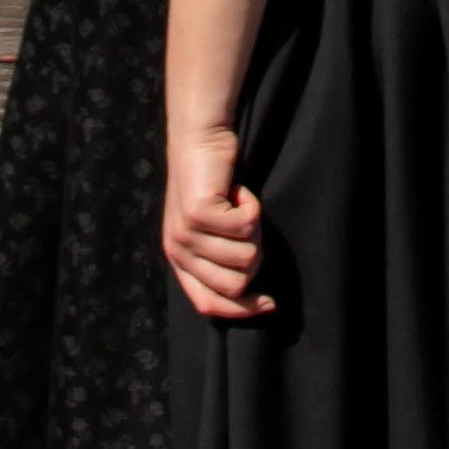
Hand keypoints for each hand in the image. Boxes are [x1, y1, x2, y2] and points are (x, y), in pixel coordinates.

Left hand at [163, 125, 271, 322]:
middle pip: (236, 284)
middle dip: (255, 255)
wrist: (200, 138)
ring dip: (255, 228)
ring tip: (240, 204)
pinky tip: (238, 189)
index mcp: (179, 260)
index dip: (242, 310)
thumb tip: (252, 298)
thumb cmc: (215, 184)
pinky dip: (253, 206)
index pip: (208, 305)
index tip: (270, 303)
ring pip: (247, 256)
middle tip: (247, 223)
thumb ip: (220, 261)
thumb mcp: (213, 230)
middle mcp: (178, 251)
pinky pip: (247, 226)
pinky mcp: (199, 212)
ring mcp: (186, 233)